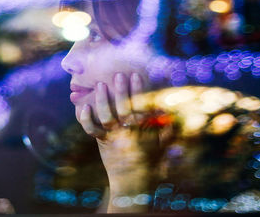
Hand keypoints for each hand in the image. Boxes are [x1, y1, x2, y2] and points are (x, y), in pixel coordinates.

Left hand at [77, 72, 173, 211]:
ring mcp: (113, 135)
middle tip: (119, 75)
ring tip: (101, 85)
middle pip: (123, 108)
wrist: (133, 184)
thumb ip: (169, 128)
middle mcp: (127, 131)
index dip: (139, 91)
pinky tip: (83, 107)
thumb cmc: (151, 161)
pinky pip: (91, 130)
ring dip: (103, 100)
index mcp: (143, 129)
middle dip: (122, 90)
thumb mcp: (163, 143)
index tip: (136, 75)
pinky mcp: (102, 140)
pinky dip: (85, 119)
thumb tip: (175, 110)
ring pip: (106, 116)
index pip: (142, 106)